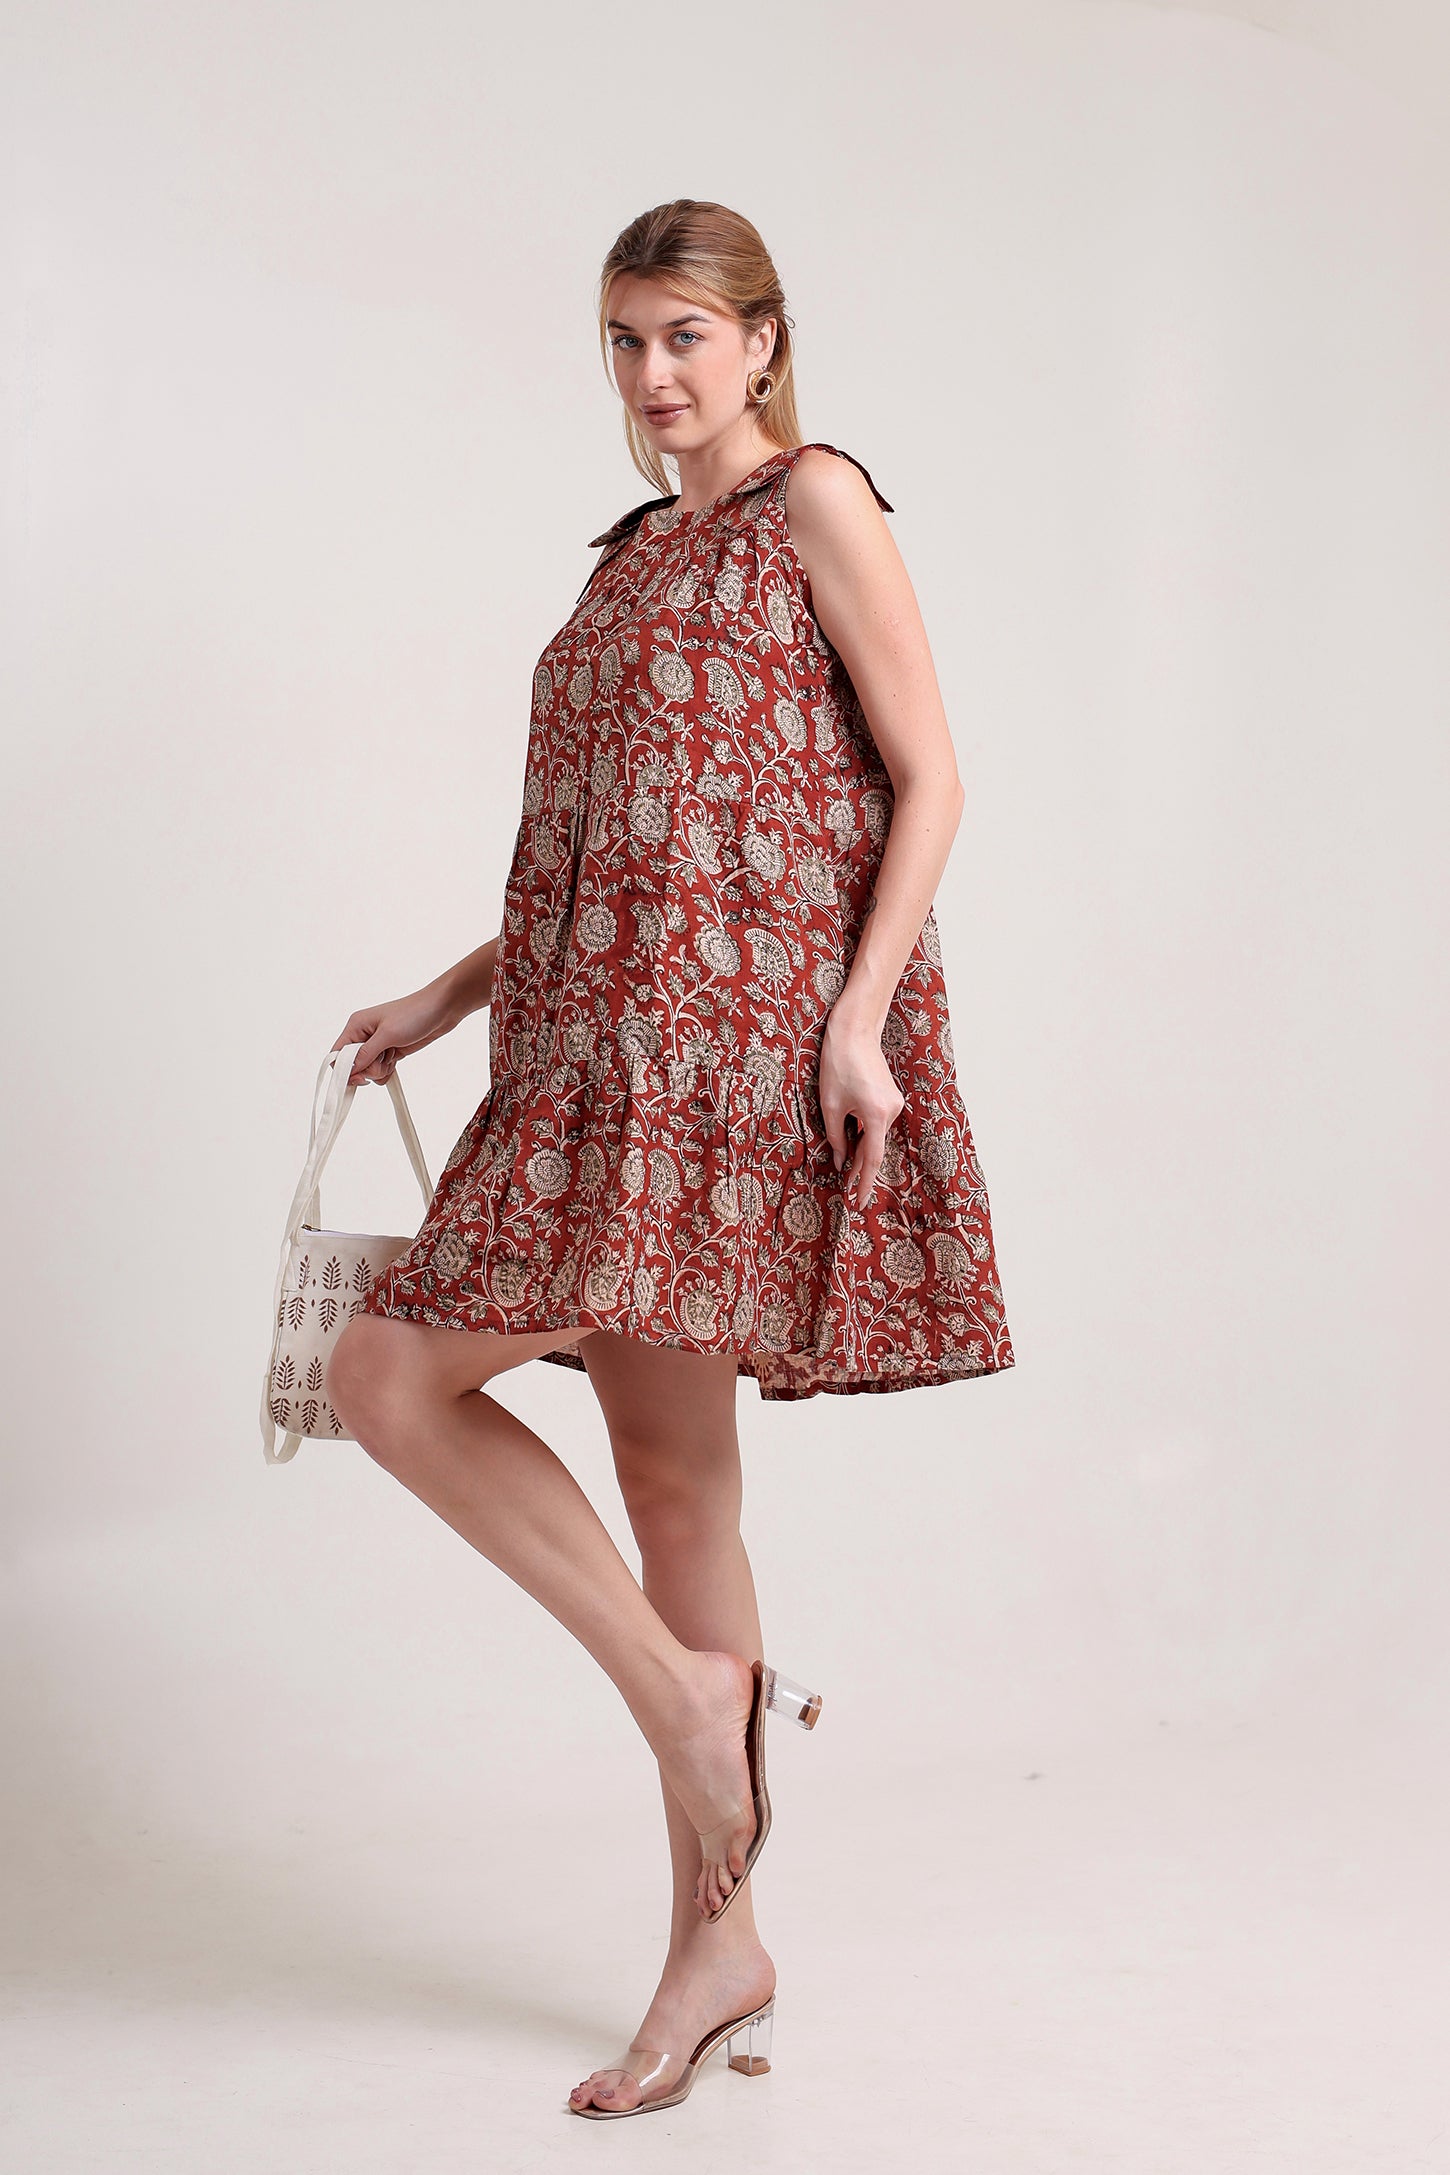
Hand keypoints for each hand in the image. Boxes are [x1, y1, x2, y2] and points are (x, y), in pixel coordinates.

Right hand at [331, 981, 465, 1086]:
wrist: (442, 1008)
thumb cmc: (414, 1014)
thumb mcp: (388, 1035)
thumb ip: (366, 1054)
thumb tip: (349, 1070)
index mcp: (356, 1026)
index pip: (337, 1054)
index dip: (344, 1069)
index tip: (360, 1077)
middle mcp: (363, 1035)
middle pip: (354, 1066)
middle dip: (369, 1069)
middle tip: (384, 1060)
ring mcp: (377, 1044)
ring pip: (368, 1070)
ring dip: (381, 1069)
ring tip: (394, 1055)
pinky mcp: (390, 1051)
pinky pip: (381, 1069)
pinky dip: (388, 1070)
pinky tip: (397, 1060)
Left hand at [818, 1008, 905, 1209]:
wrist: (855, 1032)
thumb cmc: (838, 1065)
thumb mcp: (830, 1105)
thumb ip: (836, 1137)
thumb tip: (840, 1161)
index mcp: (877, 1115)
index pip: (872, 1159)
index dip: (865, 1183)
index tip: (860, 1202)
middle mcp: (892, 1111)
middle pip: (875, 1148)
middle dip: (860, 1170)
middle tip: (847, 1192)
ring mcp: (894, 1104)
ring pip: (876, 1136)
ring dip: (861, 1152)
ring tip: (844, 1172)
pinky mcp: (890, 1098)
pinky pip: (877, 1124)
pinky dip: (865, 1136)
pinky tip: (852, 1145)